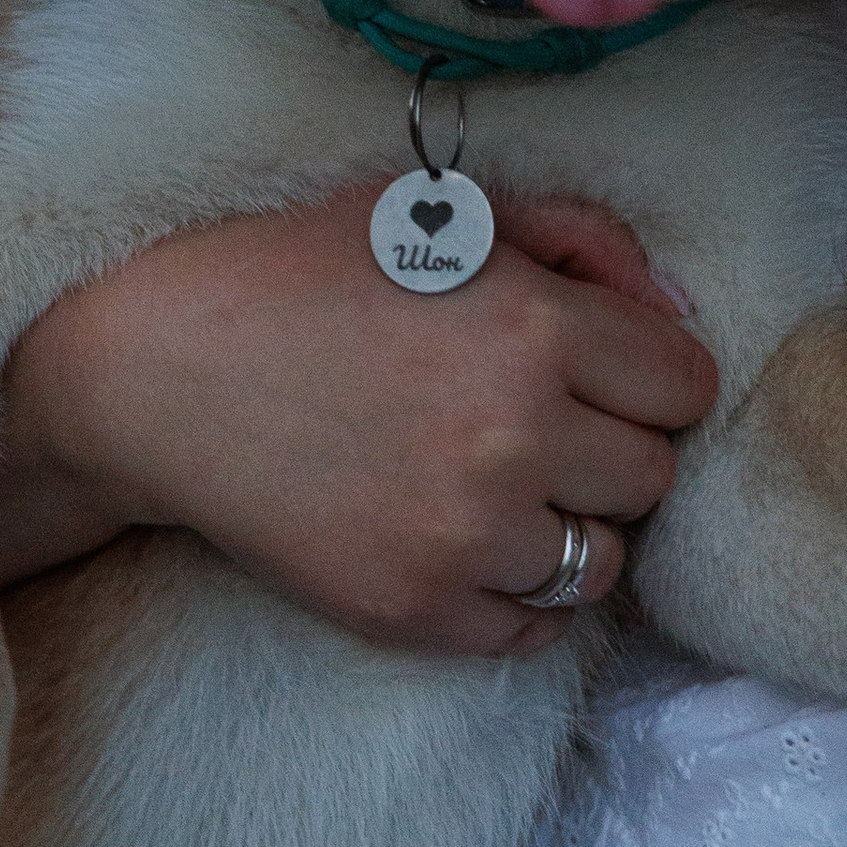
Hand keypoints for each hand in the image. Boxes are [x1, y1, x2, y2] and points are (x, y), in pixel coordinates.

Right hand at [0, 183, 719, 651]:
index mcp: (535, 328)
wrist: (160, 372)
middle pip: (653, 478)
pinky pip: (529, 633)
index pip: (686, 385)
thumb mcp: (447, 213)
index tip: (603, 372)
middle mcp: (516, 439)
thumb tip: (673, 313)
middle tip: (541, 423)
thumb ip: (582, 244)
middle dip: (610, 447)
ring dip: (566, 525)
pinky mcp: (412, 611)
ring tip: (496, 483)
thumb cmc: (304, 272)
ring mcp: (464, 538)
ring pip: (601, 564)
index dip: (650, 374)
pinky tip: (461, 539)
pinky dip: (513, 595)